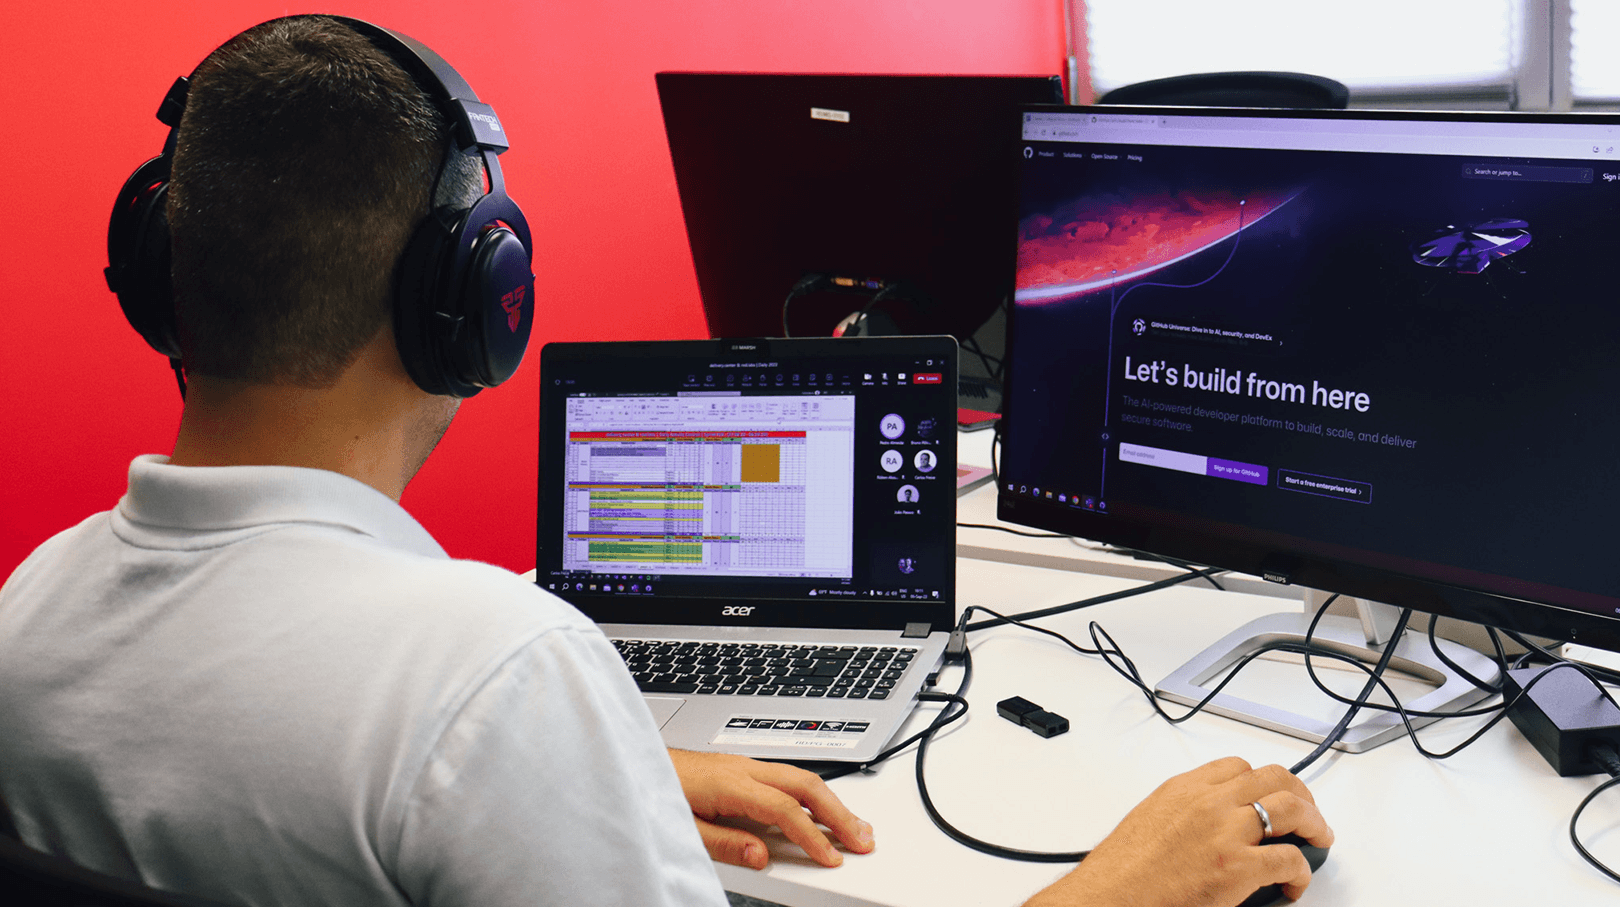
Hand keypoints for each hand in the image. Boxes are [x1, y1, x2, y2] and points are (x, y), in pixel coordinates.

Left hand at [666, 748, 874, 869]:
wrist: (637, 763)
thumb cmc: (657, 793)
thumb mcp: (684, 829)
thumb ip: (724, 843)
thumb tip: (760, 855)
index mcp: (731, 784)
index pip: (785, 810)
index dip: (813, 836)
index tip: (832, 857)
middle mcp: (744, 769)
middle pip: (807, 785)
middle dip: (840, 813)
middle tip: (863, 839)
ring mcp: (746, 765)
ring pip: (803, 777)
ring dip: (833, 801)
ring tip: (855, 825)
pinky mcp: (743, 767)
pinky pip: (790, 776)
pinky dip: (815, 793)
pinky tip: (823, 807)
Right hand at [1027, 757, 1333, 906]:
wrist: (1109, 898)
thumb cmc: (1122, 872)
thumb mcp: (1150, 822)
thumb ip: (1185, 815)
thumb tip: (1212, 828)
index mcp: (1183, 789)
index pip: (1238, 767)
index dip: (1264, 781)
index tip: (1273, 794)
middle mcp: (1208, 802)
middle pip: (1274, 778)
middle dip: (1301, 795)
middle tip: (1308, 814)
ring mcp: (1225, 832)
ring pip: (1291, 808)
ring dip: (1314, 823)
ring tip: (1318, 839)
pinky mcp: (1237, 867)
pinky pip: (1290, 859)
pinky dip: (1302, 872)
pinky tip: (1294, 884)